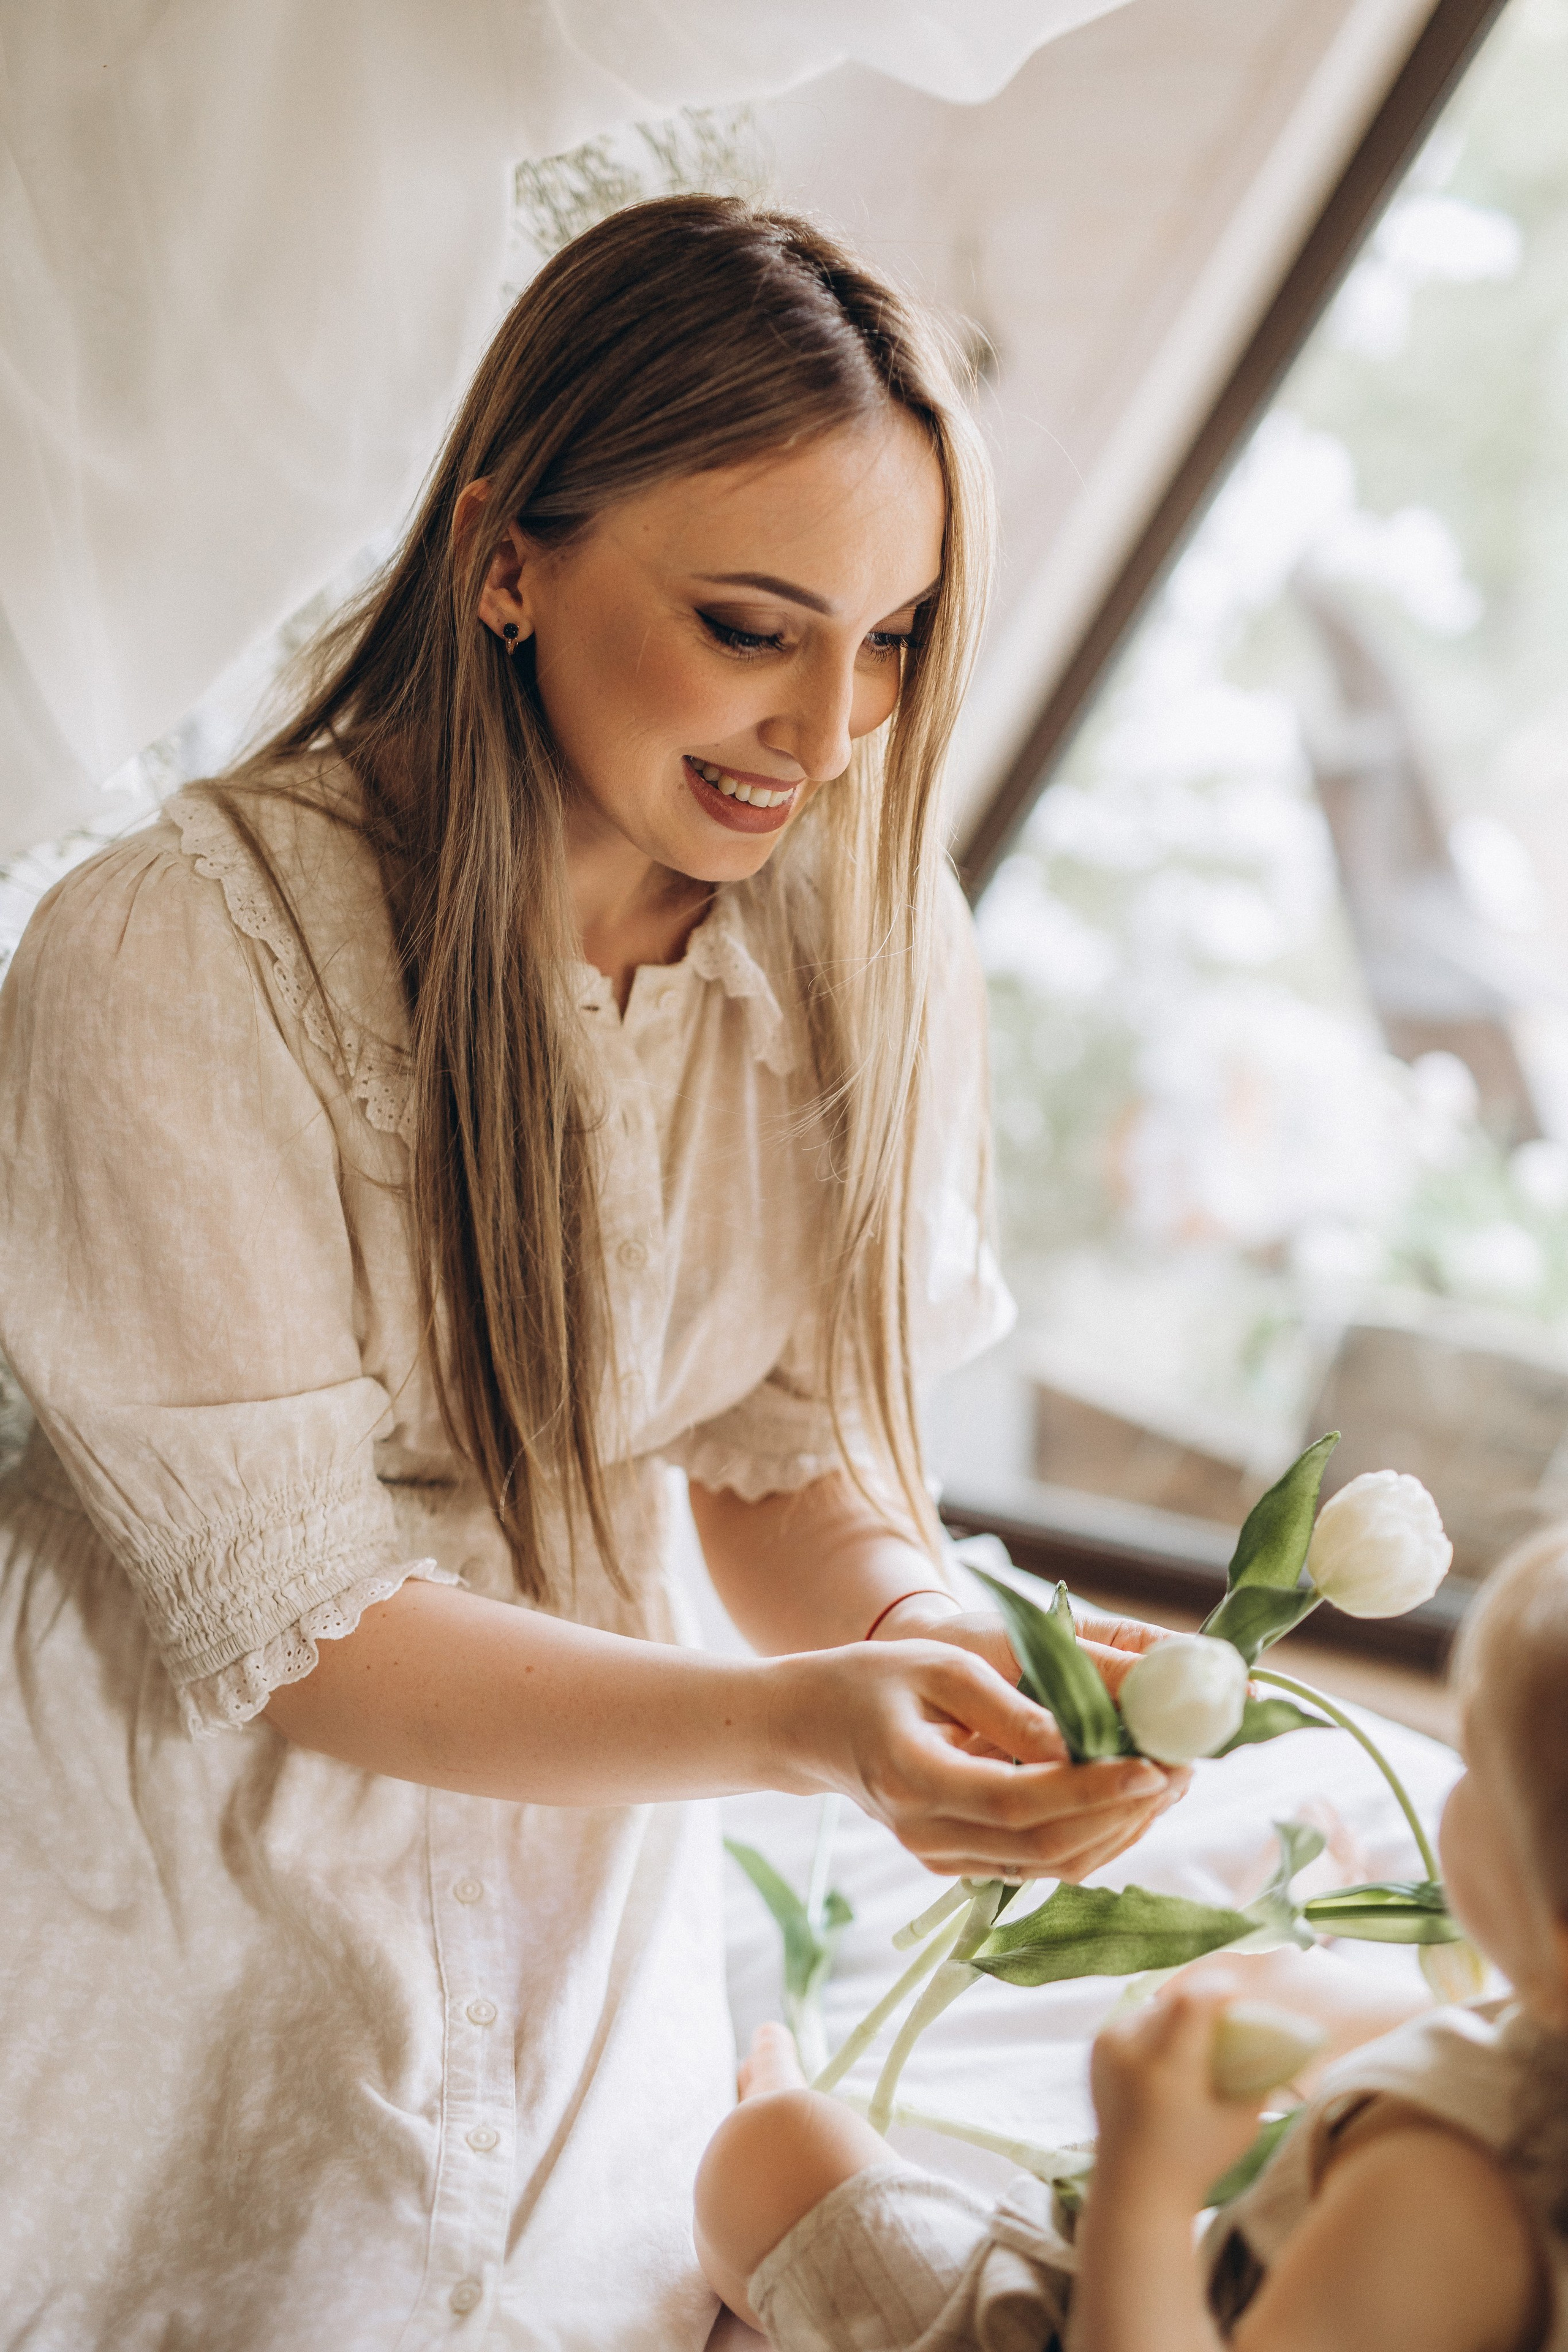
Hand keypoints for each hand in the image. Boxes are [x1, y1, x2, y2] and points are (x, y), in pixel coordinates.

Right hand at [869, 1598, 1188, 1872]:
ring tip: (1169, 1780)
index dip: (1092, 1791)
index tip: (1154, 1766)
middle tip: (1182, 1766)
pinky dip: (1090, 1835)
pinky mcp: (957, 1863)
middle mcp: (929, 1835)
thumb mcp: (936, 1666)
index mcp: (916, 1781)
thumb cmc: (871, 1680)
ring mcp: (942, 1857)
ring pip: (1050, 1865)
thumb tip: (1078, 1743)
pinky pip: (1036, 1862)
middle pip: (1046, 1845)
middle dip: (1123, 1812)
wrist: (810, 1728)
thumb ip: (1005, 1705)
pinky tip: (1125, 1798)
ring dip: (1118, 1830)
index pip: (1020, 1802)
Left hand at [1090, 1977, 1263, 2208]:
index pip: (1193, 2000)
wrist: (1135, 2190)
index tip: (1240, 1999)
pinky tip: (1171, 2051)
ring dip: (1180, 2014)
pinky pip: (1136, 2019)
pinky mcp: (1096, 2049)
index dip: (1221, 1990)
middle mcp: (1129, 2051)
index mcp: (1166, 2068)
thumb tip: (1272, 2034)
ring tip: (1199, 2040)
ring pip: (1155, 2006)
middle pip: (1175, 1999)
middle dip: (1204, 2002)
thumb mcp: (1242, 2123)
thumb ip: (1257, 2074)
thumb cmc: (1198, 2162)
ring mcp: (1107, 2048)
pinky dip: (1157, 2027)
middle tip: (1226, 2018)